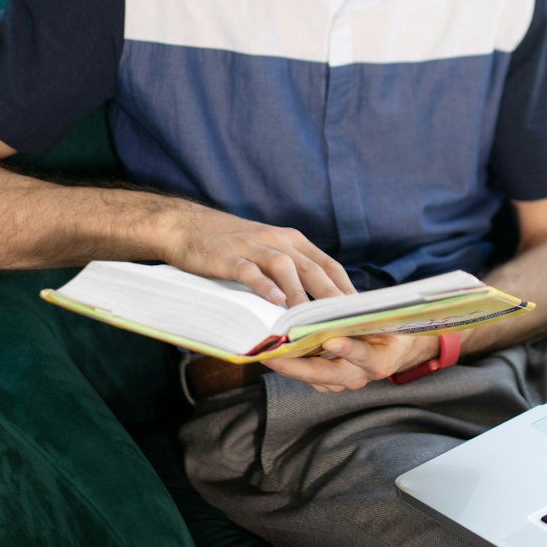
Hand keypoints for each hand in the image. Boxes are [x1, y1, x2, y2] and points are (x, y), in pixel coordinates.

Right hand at [161, 205, 353, 306]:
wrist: (186, 226)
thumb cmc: (230, 247)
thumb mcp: (266, 252)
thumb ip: (290, 271)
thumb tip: (315, 303)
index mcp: (290, 241)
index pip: (327, 264)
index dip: (345, 286)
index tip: (360, 311)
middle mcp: (277, 240)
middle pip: (311, 268)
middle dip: (332, 295)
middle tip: (347, 320)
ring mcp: (253, 247)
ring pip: (284, 268)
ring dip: (300, 293)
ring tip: (311, 319)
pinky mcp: (228, 257)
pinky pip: (249, 271)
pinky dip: (263, 285)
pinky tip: (274, 301)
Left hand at [262, 330, 441, 394]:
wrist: (396, 349)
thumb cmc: (391, 328)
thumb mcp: (386, 319)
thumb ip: (365, 315)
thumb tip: (341, 299)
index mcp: (379, 361)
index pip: (364, 356)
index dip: (348, 348)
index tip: (331, 339)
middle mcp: (359, 376)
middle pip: (324, 374)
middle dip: (295, 365)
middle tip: (272, 355)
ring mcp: (343, 382)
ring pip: (310, 376)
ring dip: (287, 365)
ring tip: (265, 351)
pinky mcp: (330, 382)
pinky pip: (307, 374)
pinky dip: (290, 363)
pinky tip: (272, 351)